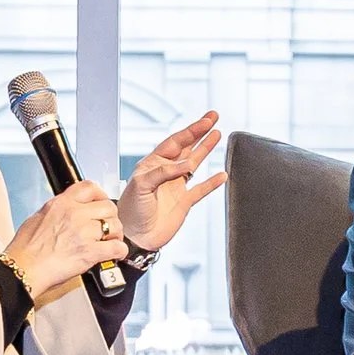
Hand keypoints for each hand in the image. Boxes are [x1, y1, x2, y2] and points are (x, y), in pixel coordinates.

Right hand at [2, 181, 129, 296]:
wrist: (23, 268)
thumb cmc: (25, 249)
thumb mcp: (38, 217)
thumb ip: (58, 211)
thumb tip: (68, 211)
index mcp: (61, 204)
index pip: (90, 187)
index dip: (101, 195)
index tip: (102, 202)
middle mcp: (74, 214)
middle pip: (109, 206)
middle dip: (111, 217)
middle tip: (108, 227)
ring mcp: (83, 232)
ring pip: (115, 226)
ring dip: (116, 235)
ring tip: (110, 242)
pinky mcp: (89, 252)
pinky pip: (117, 248)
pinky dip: (119, 252)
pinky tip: (114, 255)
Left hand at [114, 112, 227, 252]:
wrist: (135, 237)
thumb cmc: (131, 210)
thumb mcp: (142, 185)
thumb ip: (164, 172)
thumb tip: (188, 164)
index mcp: (152, 164)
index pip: (175, 142)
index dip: (191, 131)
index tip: (205, 122)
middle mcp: (165, 172)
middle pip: (186, 147)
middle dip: (199, 131)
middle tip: (213, 117)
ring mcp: (175, 186)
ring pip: (194, 163)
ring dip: (205, 149)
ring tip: (217, 134)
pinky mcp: (184, 202)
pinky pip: (201, 189)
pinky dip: (212, 182)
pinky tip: (221, 174)